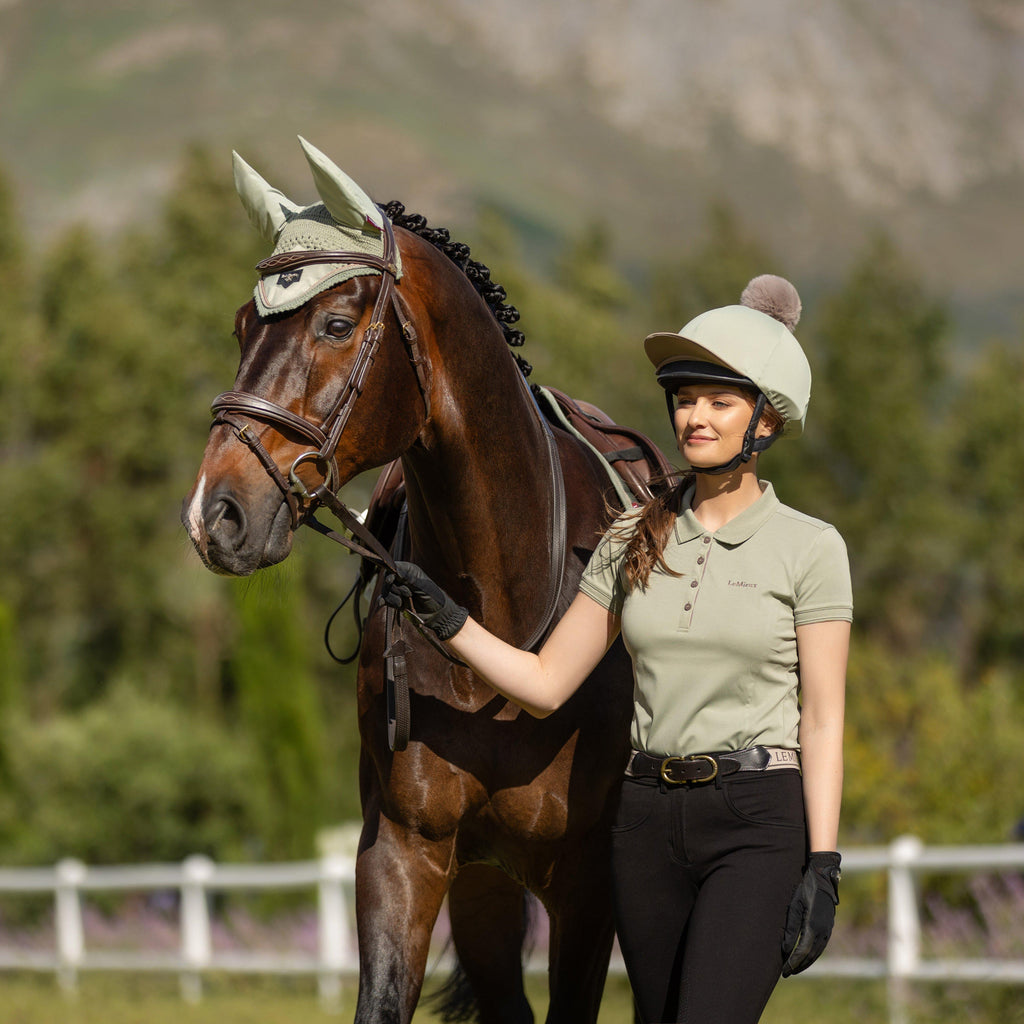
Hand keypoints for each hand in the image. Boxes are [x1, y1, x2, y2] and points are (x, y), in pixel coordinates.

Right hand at [380, 560, 468, 640]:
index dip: (390, 574)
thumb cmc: (434, 597)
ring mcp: (397, 591)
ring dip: (394, 599)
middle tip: (409, 594)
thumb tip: (395, 569)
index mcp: (409, 571)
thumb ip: (408, 578)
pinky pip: (384, 600)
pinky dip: (382, 601)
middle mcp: (401, 579)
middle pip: (388, 581)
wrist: (436, 615)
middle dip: (397, 590)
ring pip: (386, 592)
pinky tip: (381, 603)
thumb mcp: (422, 586)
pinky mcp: (395, 602)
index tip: (391, 581)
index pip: (393, 567)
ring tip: (405, 603)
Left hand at [781, 851, 840, 975]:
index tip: (784, 969)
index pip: (802, 950)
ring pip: (817, 953)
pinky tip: (805, 957)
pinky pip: (821, 946)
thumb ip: (791, 927)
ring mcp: (828, 929)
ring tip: (794, 968)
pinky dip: (813, 955)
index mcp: (813, 925)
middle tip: (786, 973)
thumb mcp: (794, 905)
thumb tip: (785, 948)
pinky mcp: (829, 927)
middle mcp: (823, 930)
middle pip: (810, 955)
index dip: (793, 962)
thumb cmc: (805, 889)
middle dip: (798, 965)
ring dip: (806, 962)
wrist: (823, 878)